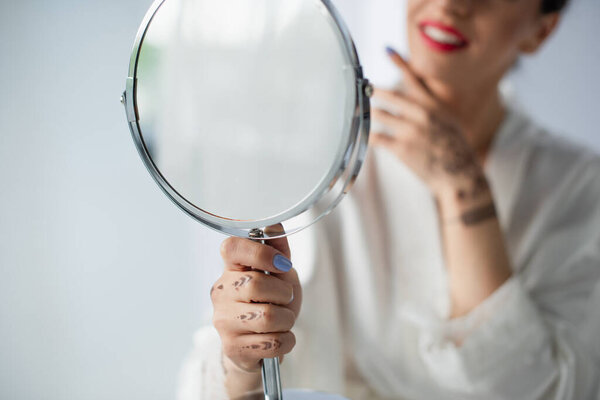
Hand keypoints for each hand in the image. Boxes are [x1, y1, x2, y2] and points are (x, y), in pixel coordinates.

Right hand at [212, 226, 301, 374]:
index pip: (232, 248)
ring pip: (268, 317)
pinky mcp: (232, 347)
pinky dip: (286, 340)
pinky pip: (273, 342)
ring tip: (282, 320)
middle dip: (284, 294)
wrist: (258, 346)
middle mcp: (221, 292)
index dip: (261, 253)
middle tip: (284, 299)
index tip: (282, 265)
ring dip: (287, 319)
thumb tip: (274, 224)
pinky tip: (278, 336)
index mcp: (231, 269)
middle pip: (256, 284)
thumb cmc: (269, 304)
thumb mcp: (279, 275)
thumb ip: (279, 251)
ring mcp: (223, 321)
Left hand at [370, 47, 488, 202]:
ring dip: (367, 112)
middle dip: (373, 90)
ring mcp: (410, 130)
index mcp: (433, 105)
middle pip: (390, 95)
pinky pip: (376, 137)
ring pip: (380, 114)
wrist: (459, 175)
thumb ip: (431, 108)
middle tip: (362, 87)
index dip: (400, 63)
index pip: (414, 79)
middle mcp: (421, 114)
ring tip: (358, 110)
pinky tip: (361, 133)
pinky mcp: (401, 148)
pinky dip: (367, 134)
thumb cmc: (454, 149)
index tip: (387, 50)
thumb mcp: (448, 121)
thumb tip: (411, 100)